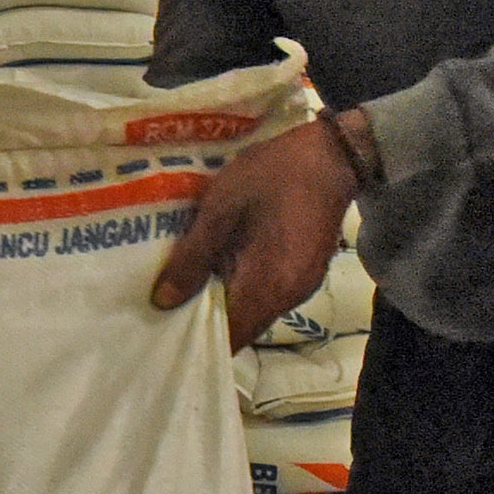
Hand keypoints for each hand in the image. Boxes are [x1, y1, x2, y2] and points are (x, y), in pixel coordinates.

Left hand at [151, 117, 357, 347]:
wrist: (330, 153)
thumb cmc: (271, 177)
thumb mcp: (220, 210)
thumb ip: (192, 259)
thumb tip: (163, 303)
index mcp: (268, 288)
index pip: (229, 339)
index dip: (196, 340)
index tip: (165, 331)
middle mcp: (289, 298)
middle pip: (242, 328)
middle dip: (206, 321)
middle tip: (167, 305)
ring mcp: (303, 286)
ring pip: (255, 311)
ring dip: (225, 302)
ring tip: (189, 284)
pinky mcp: (307, 272)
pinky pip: (269, 294)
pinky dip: (244, 288)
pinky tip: (222, 265)